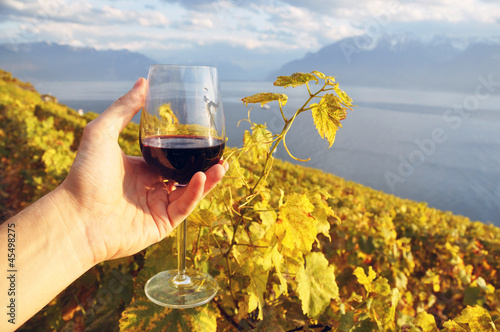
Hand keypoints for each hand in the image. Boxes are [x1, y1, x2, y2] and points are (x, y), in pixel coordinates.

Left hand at [60, 78, 227, 263]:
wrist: (77, 216)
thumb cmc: (85, 175)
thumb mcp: (102, 132)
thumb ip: (123, 108)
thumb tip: (143, 81)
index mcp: (142, 169)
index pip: (172, 158)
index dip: (189, 150)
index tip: (205, 137)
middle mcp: (152, 188)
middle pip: (186, 175)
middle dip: (206, 166)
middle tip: (222, 155)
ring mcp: (158, 207)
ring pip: (191, 192)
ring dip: (208, 179)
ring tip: (223, 166)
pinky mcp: (162, 224)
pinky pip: (184, 206)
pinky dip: (195, 193)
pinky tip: (201, 177)